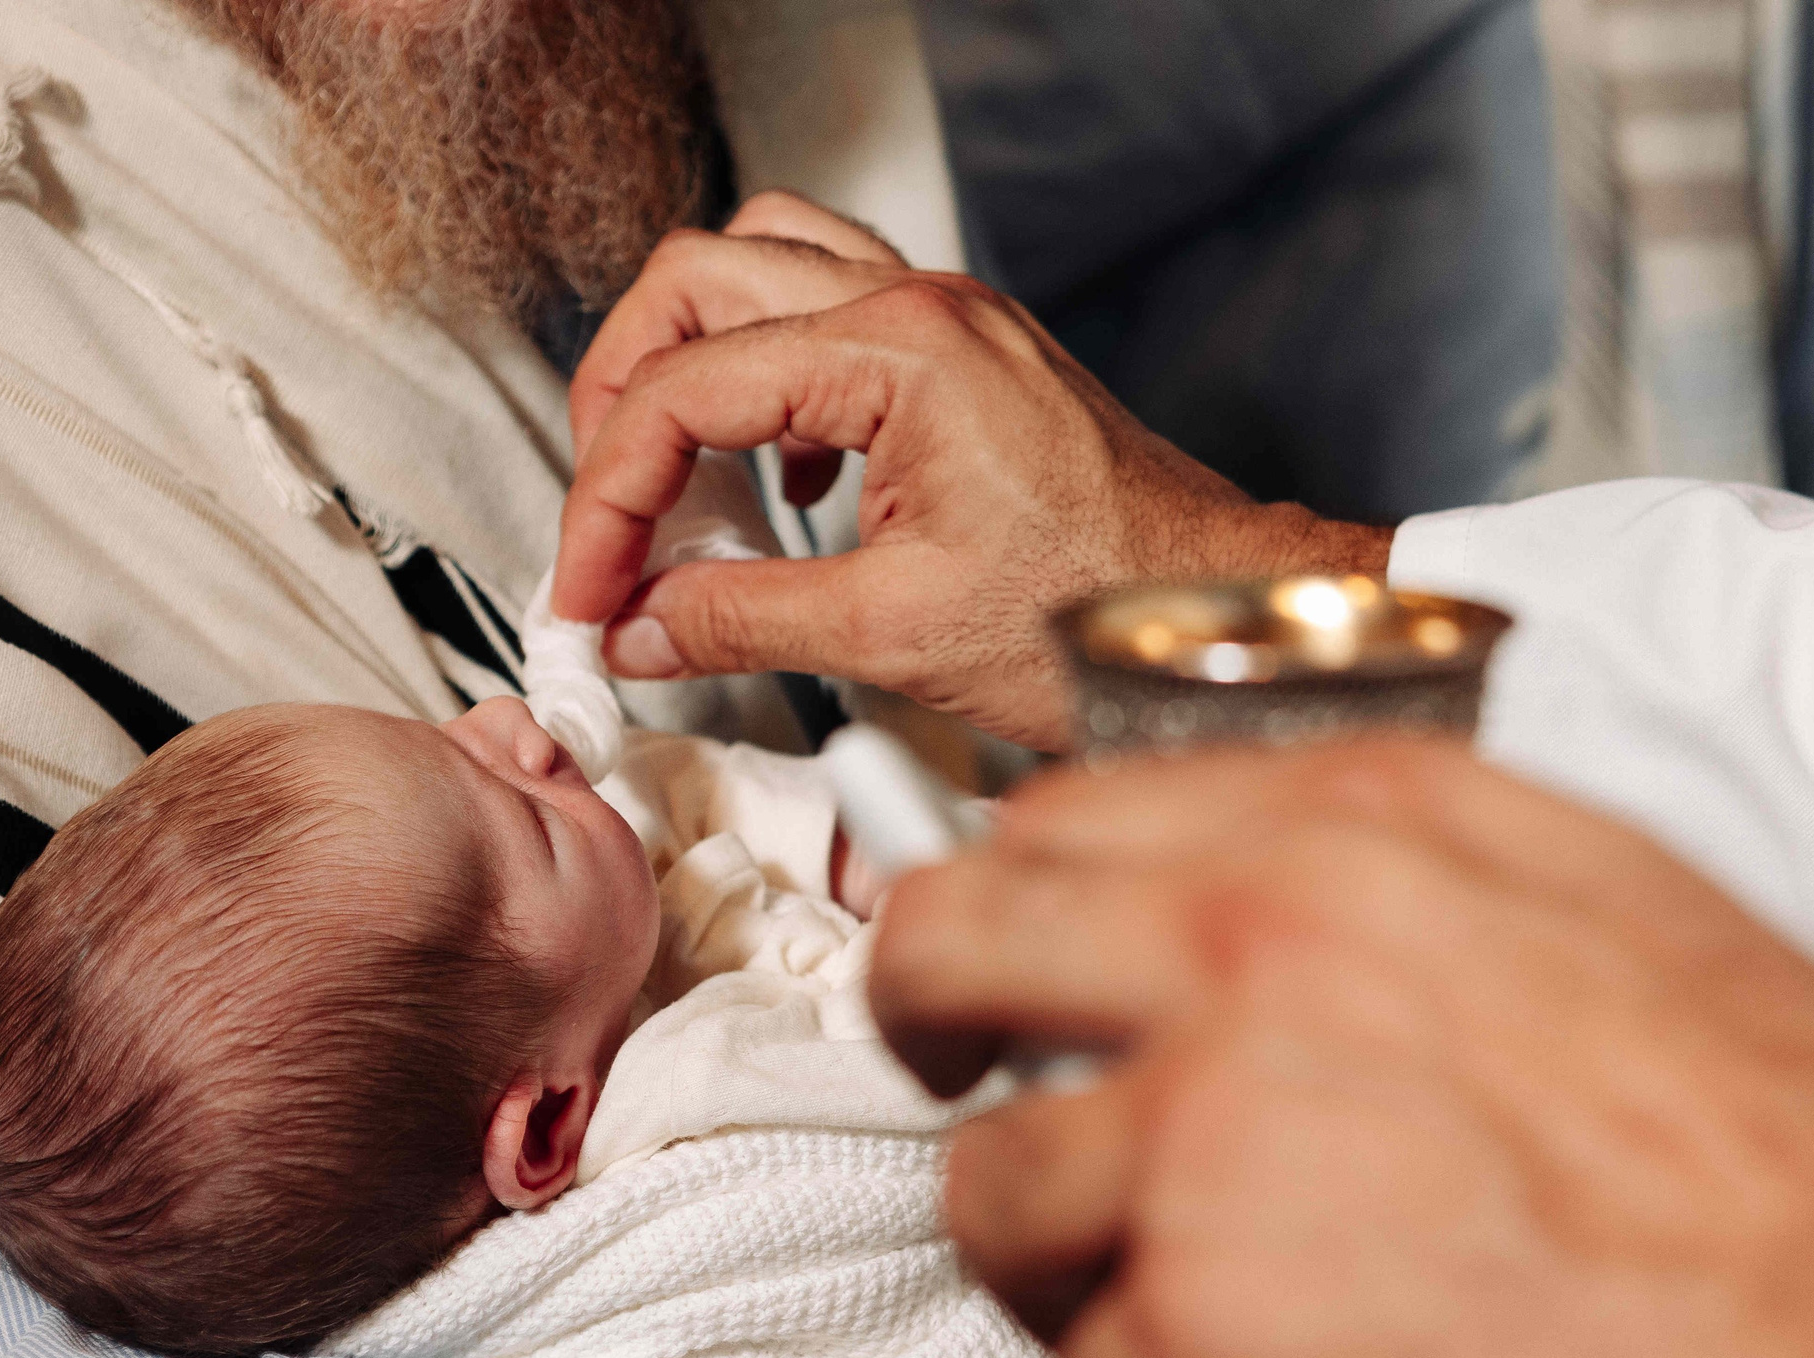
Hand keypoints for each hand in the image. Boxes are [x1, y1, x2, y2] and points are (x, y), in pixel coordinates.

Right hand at [555, 192, 1389, 750]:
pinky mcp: (971, 358)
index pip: (687, 389)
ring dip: (693, 360)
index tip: (593, 585)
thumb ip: (742, 620)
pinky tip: (779, 484)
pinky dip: (771, 380)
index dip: (610, 494)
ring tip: (672, 475)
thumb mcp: (896, 636)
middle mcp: (925, 307)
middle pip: (701, 279)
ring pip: (764, 265)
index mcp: (901, 353)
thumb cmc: (1108, 612)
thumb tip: (642, 627)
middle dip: (625, 395)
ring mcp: (953, 321)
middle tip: (609, 510)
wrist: (1219, 621)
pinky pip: (831, 313)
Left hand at [869, 738, 1813, 1357]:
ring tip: (1152, 1349)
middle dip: (924, 1024)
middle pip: (958, 946)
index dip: (1017, 902)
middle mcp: (1259, 941)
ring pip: (992, 1195)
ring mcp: (1217, 1127)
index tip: (1008, 964)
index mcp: (1363, 830)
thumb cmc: (1804, 1156)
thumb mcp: (1608, 911)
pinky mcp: (1211, 1326)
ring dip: (1057, 1286)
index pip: (1075, 820)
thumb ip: (1408, 897)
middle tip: (958, 1090)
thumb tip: (1269, 928)